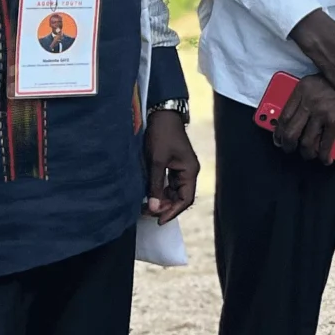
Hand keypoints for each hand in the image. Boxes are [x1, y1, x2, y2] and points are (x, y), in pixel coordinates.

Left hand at [144, 108, 199, 222]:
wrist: (162, 114)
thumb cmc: (162, 135)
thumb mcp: (157, 161)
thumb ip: (155, 185)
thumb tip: (153, 207)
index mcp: (190, 171)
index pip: (185, 199)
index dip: (172, 211)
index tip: (158, 220)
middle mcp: (188, 172)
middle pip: (180, 197)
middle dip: (165, 206)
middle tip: (147, 212)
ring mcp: (181, 169)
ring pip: (173, 192)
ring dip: (161, 199)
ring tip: (145, 206)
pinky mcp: (173, 166)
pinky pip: (168, 184)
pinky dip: (159, 190)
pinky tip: (148, 194)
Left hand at [273, 75, 334, 163]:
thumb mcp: (318, 82)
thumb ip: (306, 96)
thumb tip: (295, 118)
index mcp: (302, 89)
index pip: (284, 115)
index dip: (279, 131)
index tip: (278, 138)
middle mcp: (309, 101)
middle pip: (291, 131)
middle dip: (288, 145)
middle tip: (289, 149)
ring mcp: (322, 113)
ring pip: (307, 142)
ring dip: (306, 153)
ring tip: (308, 155)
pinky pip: (326, 145)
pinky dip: (325, 156)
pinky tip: (326, 159)